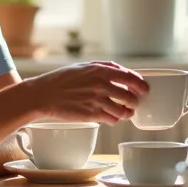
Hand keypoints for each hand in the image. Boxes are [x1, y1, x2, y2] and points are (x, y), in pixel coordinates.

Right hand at [19, 61, 148, 124]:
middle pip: (130, 96)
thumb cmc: (61, 79)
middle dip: (135, 101)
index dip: (141, 85)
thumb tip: (122, 70)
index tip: (145, 89)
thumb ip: (104, 67)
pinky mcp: (91, 115)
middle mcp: (101, 85)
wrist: (43, 95)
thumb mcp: (83, 66)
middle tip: (134, 103)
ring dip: (126, 113)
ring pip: (123, 110)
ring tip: (125, 112)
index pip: (131, 78)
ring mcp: (97, 101)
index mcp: (100, 71)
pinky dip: (114, 119)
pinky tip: (111, 117)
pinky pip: (111, 119)